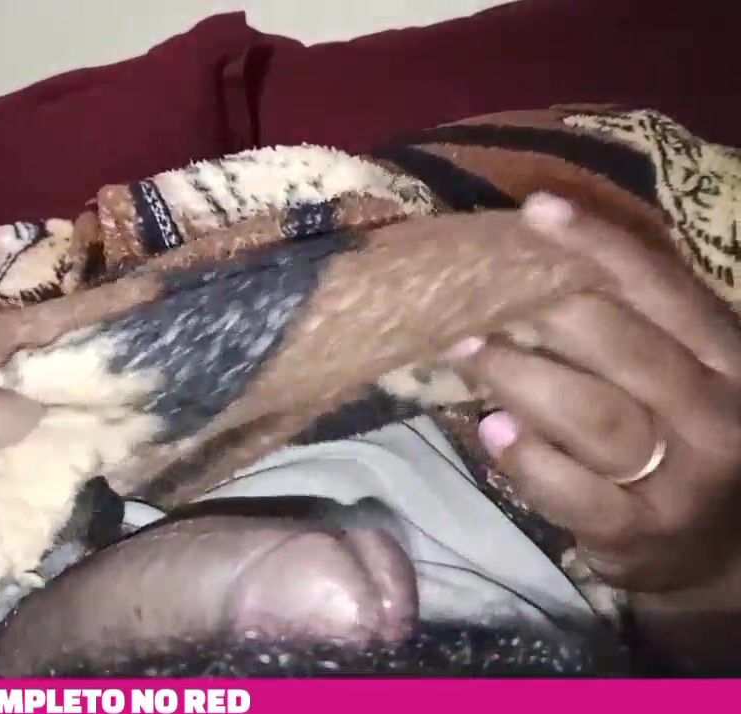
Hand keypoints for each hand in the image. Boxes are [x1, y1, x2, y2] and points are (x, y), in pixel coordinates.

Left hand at [446, 193, 740, 670]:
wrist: (720, 553)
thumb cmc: (682, 439)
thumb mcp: (684, 374)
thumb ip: (635, 323)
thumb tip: (536, 253)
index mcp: (729, 358)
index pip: (662, 287)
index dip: (598, 244)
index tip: (536, 210)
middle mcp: (717, 413)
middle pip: (622, 345)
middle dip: (542, 314)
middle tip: (474, 302)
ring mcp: (684, 480)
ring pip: (593, 414)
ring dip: (519, 377)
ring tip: (467, 353)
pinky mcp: (640, 534)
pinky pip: (575, 492)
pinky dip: (527, 458)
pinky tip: (492, 430)